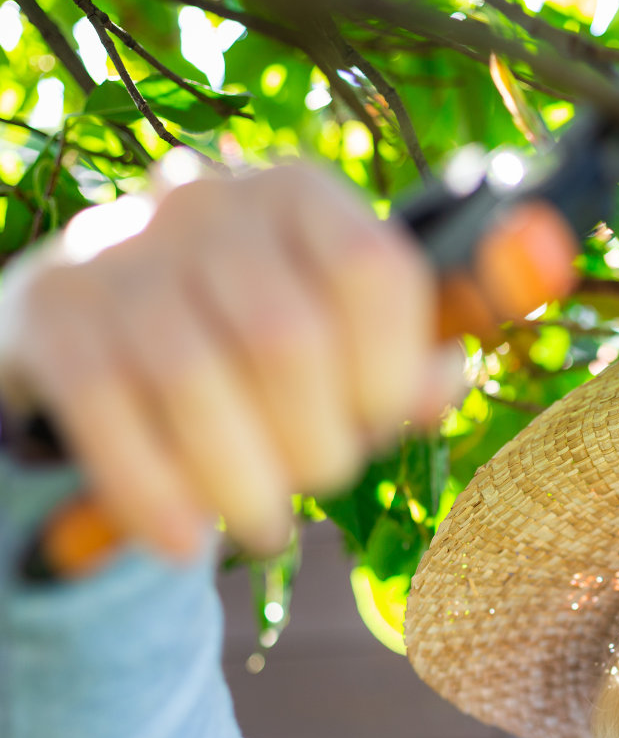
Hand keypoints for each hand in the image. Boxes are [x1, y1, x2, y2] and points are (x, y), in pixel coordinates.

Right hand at [0, 158, 575, 564]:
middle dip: (316, 440)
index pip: (372, 269)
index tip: (380, 426)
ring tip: (263, 524)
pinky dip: (152, 490)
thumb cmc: (252, 333)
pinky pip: (106, 409)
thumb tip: (445, 381)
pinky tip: (181, 544)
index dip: (390, 370)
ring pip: (193, 378)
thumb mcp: (339, 330)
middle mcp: (210, 203)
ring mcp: (121, 249)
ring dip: (239, 480)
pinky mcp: (54, 310)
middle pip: (286, 336)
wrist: (100, 314)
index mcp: (302, 194)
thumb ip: (403, 360)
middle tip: (318, 483)